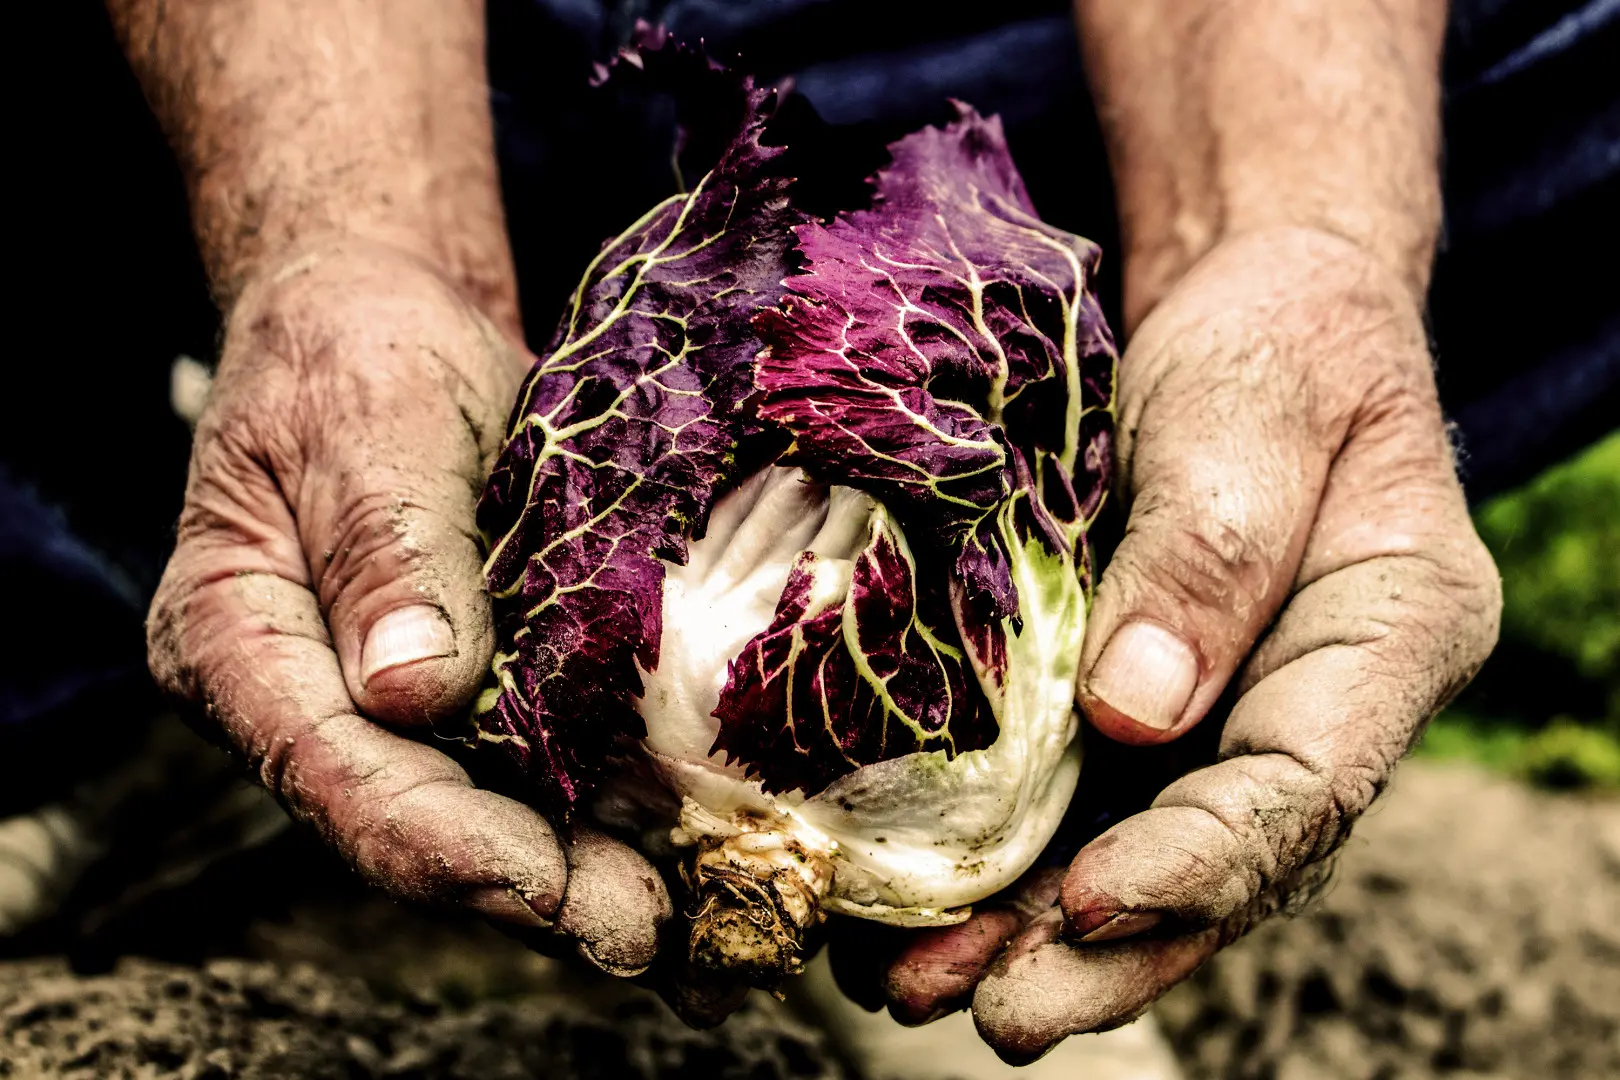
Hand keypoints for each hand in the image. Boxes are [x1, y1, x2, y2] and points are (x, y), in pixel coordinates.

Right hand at [147, 239, 671, 974]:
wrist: (390, 322)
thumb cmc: (357, 353)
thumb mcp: (369, 423)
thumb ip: (386, 550)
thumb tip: (410, 694)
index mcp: (235, 639)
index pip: (329, 769)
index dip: (438, 840)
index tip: (541, 883)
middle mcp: (305, 697)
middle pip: (407, 819)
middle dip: (527, 887)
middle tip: (640, 928)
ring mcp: (385, 703)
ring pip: (476, 811)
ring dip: (578, 870)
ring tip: (681, 912)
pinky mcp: (463, 688)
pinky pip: (525, 766)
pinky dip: (598, 809)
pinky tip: (678, 839)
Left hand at [833, 227, 1500, 1059]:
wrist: (1249, 320)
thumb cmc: (1273, 344)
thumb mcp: (1250, 410)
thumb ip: (1211, 553)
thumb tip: (1137, 715)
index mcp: (1390, 634)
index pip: (1306, 786)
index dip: (1200, 861)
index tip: (1090, 903)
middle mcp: (1314, 708)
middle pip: (1222, 862)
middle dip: (1106, 951)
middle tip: (995, 1014)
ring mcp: (1225, 722)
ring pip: (1141, 857)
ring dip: (1030, 937)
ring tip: (916, 989)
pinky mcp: (1145, 715)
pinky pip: (1082, 808)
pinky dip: (1001, 870)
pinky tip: (908, 913)